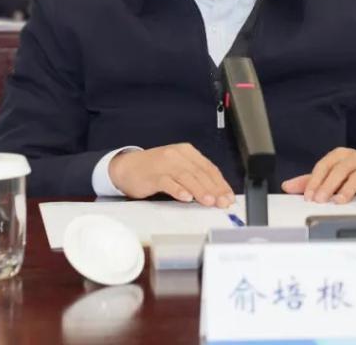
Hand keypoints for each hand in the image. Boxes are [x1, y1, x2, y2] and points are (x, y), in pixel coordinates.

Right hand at [109, 143, 234, 207]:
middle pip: (200, 173)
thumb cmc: (155, 169)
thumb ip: (195, 177)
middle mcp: (177, 155)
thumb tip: (216, 193)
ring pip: (187, 177)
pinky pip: (168, 182)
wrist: (127, 167)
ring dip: (200, 190)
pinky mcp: (153, 174)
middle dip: (214, 189)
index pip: (209, 168)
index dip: (221, 183)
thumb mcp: (178, 167)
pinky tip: (186, 197)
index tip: (229, 196)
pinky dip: (178, 190)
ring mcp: (165, 164)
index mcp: (187, 152)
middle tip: (223, 202)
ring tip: (209, 201)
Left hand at [281, 148, 355, 203]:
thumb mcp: (330, 174)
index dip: (314, 181)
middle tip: (320, 200)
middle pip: (339, 170)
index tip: (308, 196)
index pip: (323, 166)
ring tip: (338, 201)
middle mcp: (353, 158)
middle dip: (328, 186)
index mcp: (338, 155)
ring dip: (347, 189)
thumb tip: (287, 186)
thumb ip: (309, 181)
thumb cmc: (351, 172)